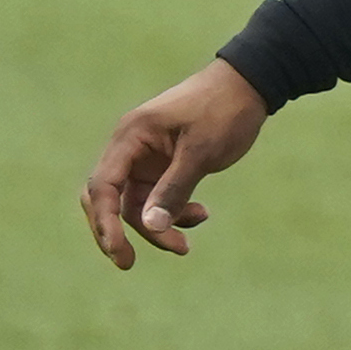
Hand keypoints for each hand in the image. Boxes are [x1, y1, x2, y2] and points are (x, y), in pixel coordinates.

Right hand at [80, 59, 268, 268]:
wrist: (248, 86)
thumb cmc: (223, 111)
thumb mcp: (201, 152)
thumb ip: (174, 189)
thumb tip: (151, 226)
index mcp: (130, 138)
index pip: (102, 186)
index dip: (103, 223)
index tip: (118, 253)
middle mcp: (130, 149)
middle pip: (107, 199)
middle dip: (117, 231)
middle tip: (128, 263)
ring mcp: (146, 158)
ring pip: (136, 204)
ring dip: (157, 227)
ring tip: (186, 245)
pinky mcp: (164, 166)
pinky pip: (157, 198)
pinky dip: (174, 212)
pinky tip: (201, 215)